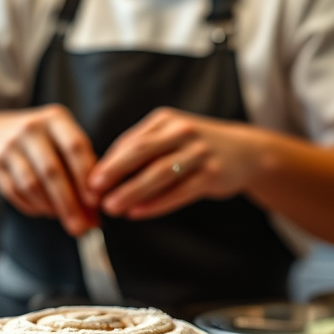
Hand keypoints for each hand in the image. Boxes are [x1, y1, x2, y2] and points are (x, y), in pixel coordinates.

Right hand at [0, 105, 97, 235]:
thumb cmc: (42, 144)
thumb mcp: (62, 143)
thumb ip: (82, 173)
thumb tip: (95, 216)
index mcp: (56, 118)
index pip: (76, 147)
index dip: (86, 176)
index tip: (95, 203)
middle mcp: (31, 128)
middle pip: (52, 171)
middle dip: (69, 204)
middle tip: (81, 228)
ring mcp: (9, 145)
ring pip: (32, 185)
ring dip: (50, 208)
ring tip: (63, 218)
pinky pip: (15, 192)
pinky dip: (33, 206)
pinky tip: (44, 210)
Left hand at [87, 107, 265, 219]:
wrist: (246, 152)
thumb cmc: (196, 147)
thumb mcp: (170, 137)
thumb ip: (141, 149)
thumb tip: (103, 172)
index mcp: (165, 121)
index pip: (129, 142)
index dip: (107, 163)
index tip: (86, 181)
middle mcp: (182, 132)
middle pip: (141, 153)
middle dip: (114, 173)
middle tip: (92, 192)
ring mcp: (199, 152)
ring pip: (160, 173)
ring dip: (132, 191)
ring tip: (112, 207)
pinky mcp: (212, 174)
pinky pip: (180, 191)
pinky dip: (157, 203)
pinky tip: (138, 212)